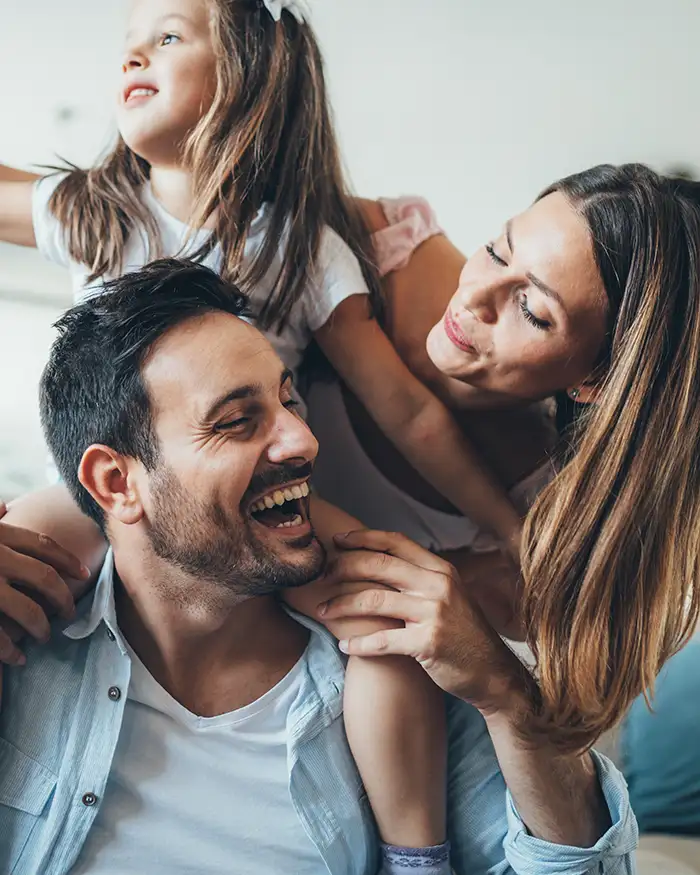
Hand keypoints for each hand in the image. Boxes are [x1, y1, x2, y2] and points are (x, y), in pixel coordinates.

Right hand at [0, 501, 88, 665]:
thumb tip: (2, 505)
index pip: (42, 544)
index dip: (66, 558)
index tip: (82, 573)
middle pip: (44, 577)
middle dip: (62, 597)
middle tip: (68, 612)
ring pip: (28, 610)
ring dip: (41, 626)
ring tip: (44, 636)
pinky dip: (11, 649)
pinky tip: (17, 658)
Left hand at [317, 529, 529, 714]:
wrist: (492, 674)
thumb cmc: (462, 634)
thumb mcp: (449, 595)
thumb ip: (419, 577)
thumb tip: (377, 560)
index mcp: (441, 569)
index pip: (396, 542)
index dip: (363, 538)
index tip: (337, 540)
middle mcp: (438, 585)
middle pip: (379, 565)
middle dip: (344, 567)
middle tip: (322, 577)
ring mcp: (434, 613)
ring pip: (374, 600)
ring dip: (341, 605)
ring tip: (323, 611)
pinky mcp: (428, 643)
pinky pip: (382, 640)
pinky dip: (359, 644)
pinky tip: (345, 646)